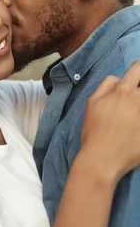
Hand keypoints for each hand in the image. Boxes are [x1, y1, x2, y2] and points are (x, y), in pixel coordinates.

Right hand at [80, 60, 139, 181]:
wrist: (102, 158)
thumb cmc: (94, 132)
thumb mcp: (92, 103)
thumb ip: (106, 86)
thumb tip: (119, 78)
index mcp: (122, 91)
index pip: (138, 68)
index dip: (138, 70)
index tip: (137, 77)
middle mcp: (138, 100)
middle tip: (135, 98)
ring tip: (134, 113)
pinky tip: (137, 123)